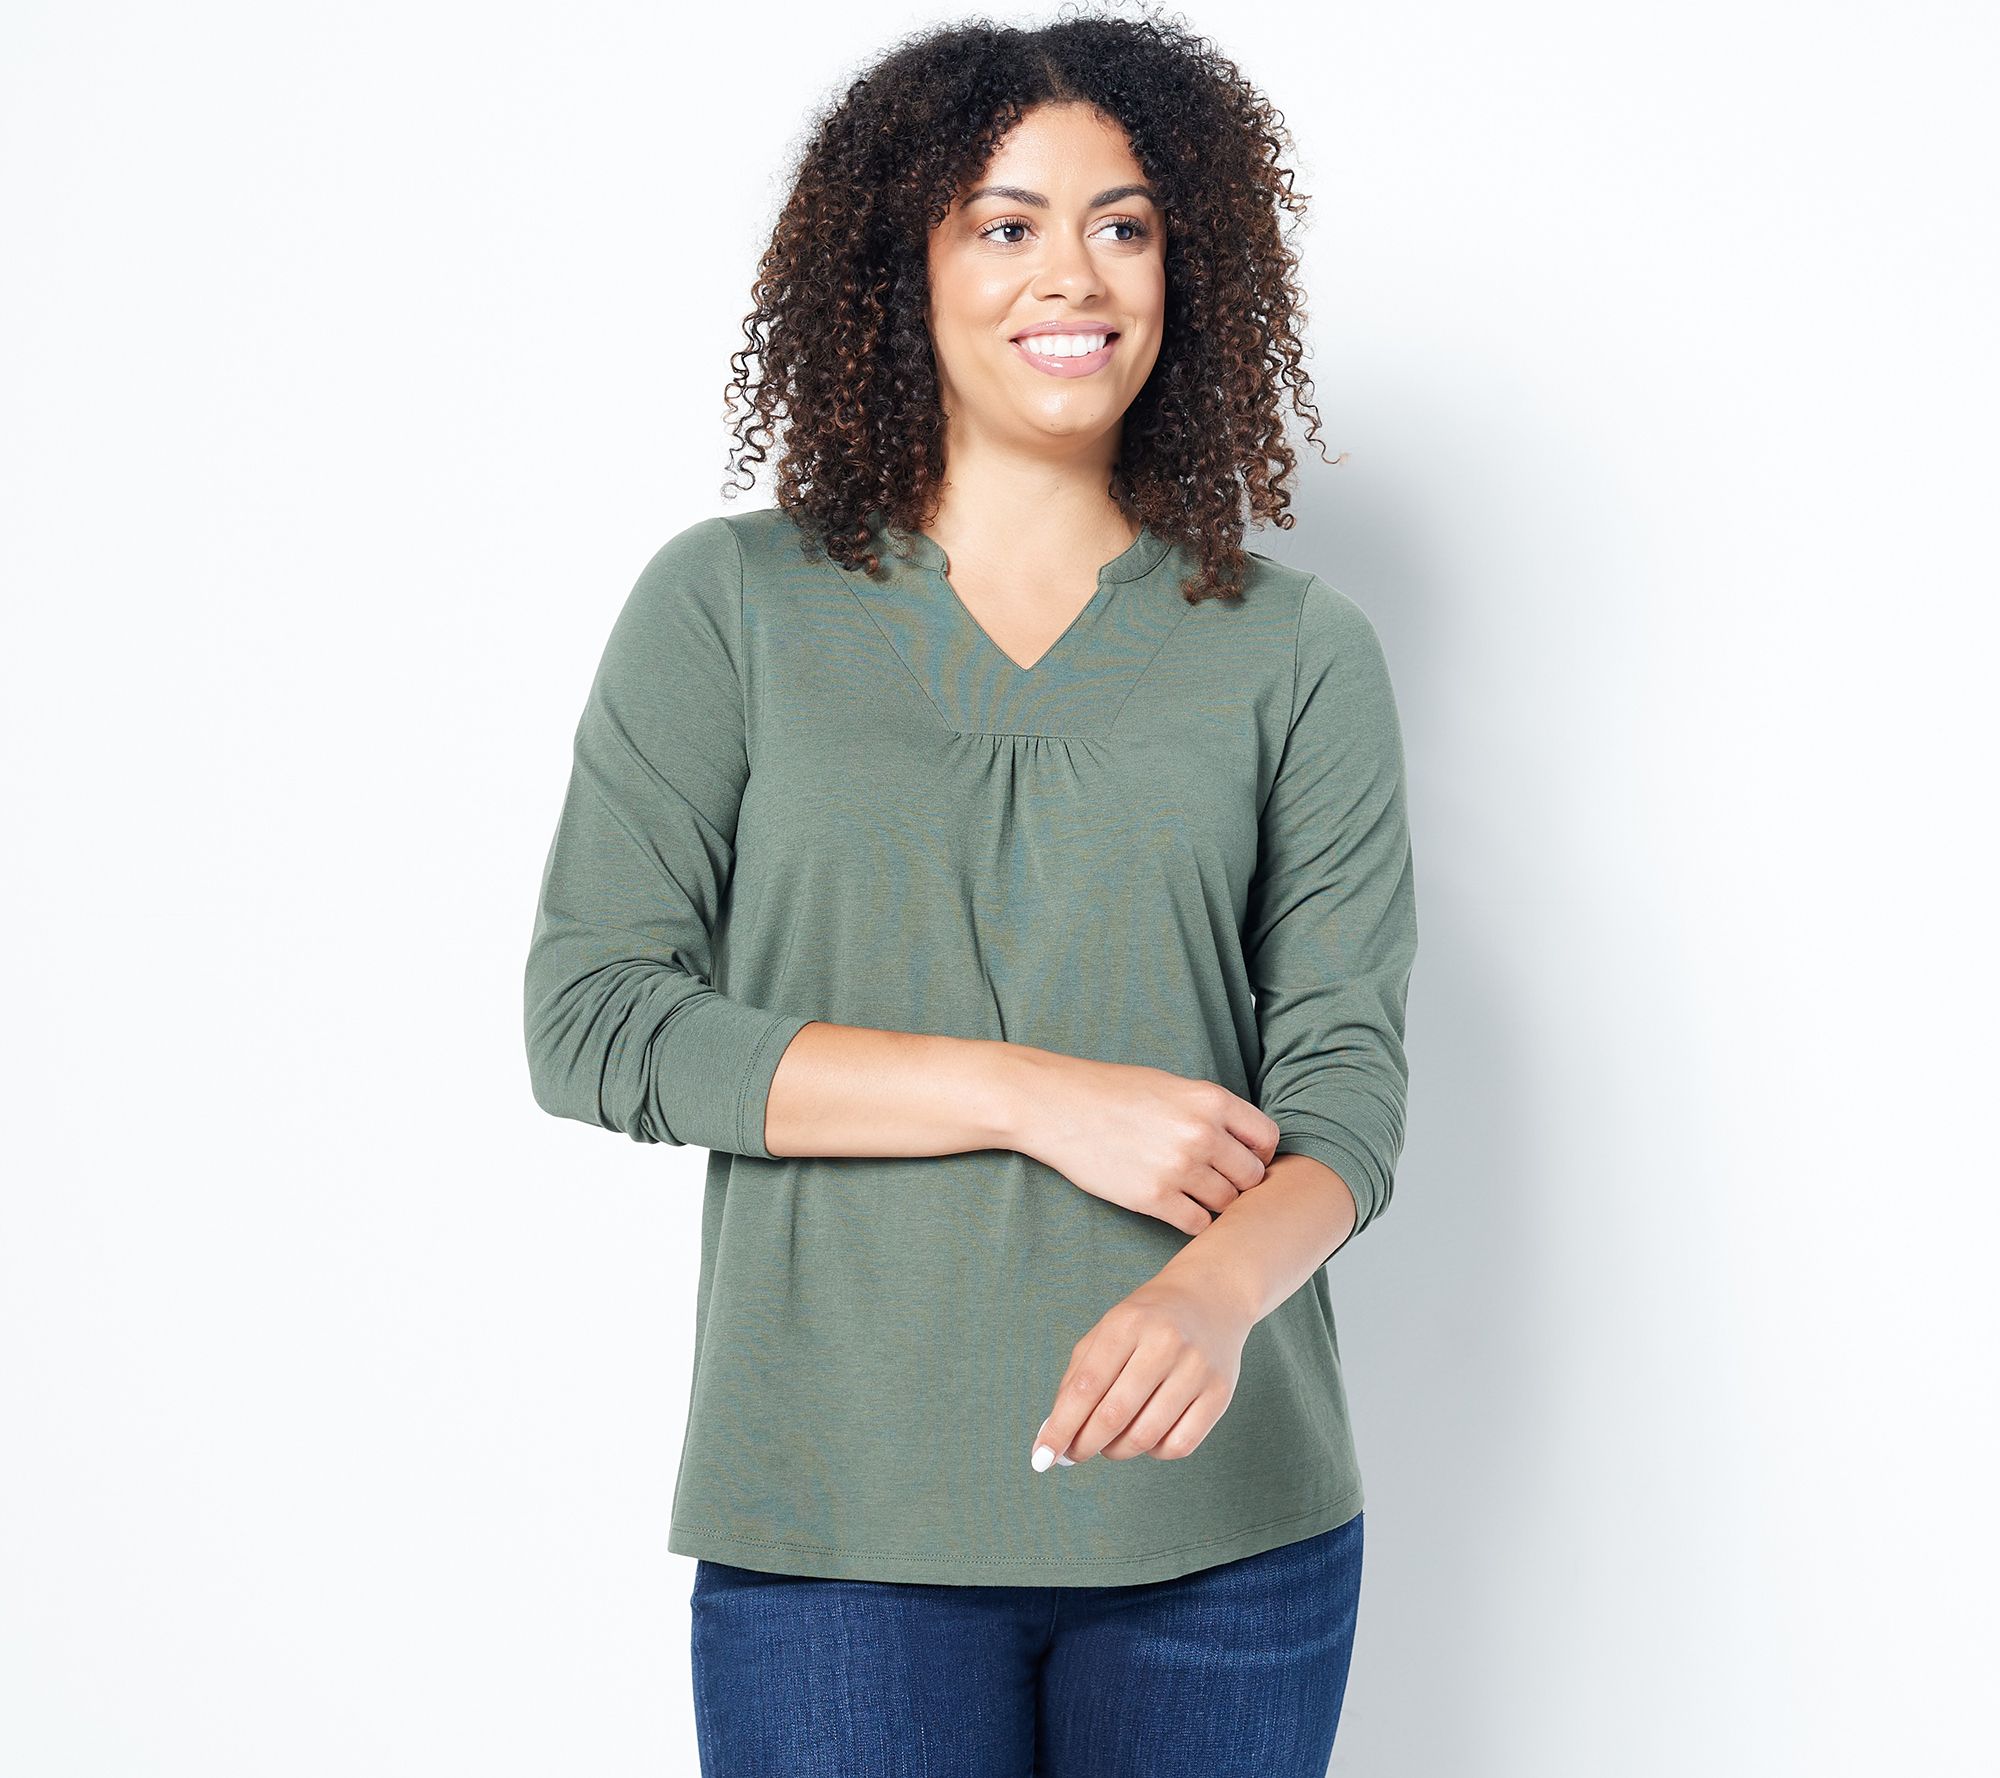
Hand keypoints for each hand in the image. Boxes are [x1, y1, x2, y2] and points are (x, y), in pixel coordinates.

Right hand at [1010, 1052, 1280, 1234]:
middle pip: (1252, 1177)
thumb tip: (1246, 1145)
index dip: (1260, 1155)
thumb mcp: (1172, 1085)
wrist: (1058, 1105)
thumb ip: (1211, 1112)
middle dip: (1239, 1183)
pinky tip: (1176, 1207)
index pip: (1267, 1139)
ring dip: (1216, 1204)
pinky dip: (1193, 1221)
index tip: (1245, 1161)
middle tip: (1218, 1182)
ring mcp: (1179, 1167)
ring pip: (1227, 1205)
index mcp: (1211, 1100)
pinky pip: (1198, 1224)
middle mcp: (1202, 1133)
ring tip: (1193, 1193)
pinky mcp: (1153, 1197)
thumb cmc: (1112, 1092)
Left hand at [1028, 1271, 1252, 1468]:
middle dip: (1085, 1445)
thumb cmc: (1147, 1322)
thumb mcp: (1106, 1332)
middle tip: (1074, 1454)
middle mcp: (1164, 1343)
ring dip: (1117, 1451)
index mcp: (1127, 1324)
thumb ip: (1077, 1380)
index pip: (1085, 1387)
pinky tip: (1147, 1436)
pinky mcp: (1221, 1392)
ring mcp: (1196, 1368)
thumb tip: (1054, 1436)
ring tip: (1110, 1442)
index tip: (1041, 1458)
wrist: (1211, 1297)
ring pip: (1145, 1437)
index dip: (1060, 1427)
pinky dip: (1154, 1452)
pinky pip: (1179, 1446)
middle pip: (1113, 1415)